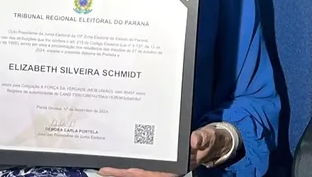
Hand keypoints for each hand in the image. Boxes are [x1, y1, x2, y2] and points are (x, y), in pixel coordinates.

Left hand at [98, 125, 232, 176]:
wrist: (208, 142)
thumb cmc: (206, 142)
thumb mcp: (206, 139)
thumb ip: (202, 139)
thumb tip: (194, 140)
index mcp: (175, 169)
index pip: (153, 174)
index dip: (137, 173)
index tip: (125, 170)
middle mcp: (165, 170)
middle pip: (140, 175)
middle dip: (122, 173)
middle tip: (104, 169)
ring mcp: (160, 168)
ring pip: (137, 172)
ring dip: (122, 171)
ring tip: (104, 167)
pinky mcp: (156, 163)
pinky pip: (139, 166)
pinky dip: (128, 165)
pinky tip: (116, 162)